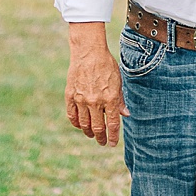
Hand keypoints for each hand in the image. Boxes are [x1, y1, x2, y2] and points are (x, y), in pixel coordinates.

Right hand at [64, 22, 123, 146]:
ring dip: (88, 132)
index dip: (112, 137)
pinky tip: (80, 125)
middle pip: (97, 128)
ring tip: (92, 134)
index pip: (112, 125)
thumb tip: (125, 115)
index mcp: (110, 98)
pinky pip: (72, 115)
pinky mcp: (70, 95)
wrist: (88, 52)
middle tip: (102, 142)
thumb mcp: (118, 81)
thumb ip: (120, 100)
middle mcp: (95, 101)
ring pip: (84, 124)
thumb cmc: (106, 65)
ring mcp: (81, 99)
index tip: (112, 144)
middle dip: (101, 138)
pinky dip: (76, 123)